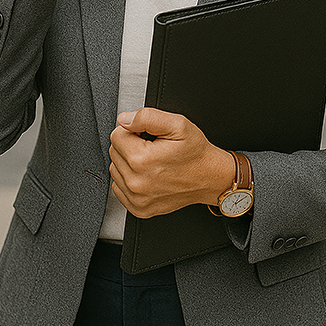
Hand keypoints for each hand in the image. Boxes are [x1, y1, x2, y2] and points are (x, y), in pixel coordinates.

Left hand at [108, 108, 234, 217]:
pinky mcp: (139, 208)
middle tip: (152, 149)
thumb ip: (147, 117)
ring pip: (115, 169)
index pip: (116, 135)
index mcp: (142, 160)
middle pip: (114, 152)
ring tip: (152, 162)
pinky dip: (129, 180)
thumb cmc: (196, 154)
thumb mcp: (177, 124)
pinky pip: (119, 187)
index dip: (133, 131)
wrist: (211, 178)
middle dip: (130, 146)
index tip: (148, 136)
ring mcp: (137, 198)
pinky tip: (147, 175)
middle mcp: (136, 182)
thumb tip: (124, 119)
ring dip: (128, 163)